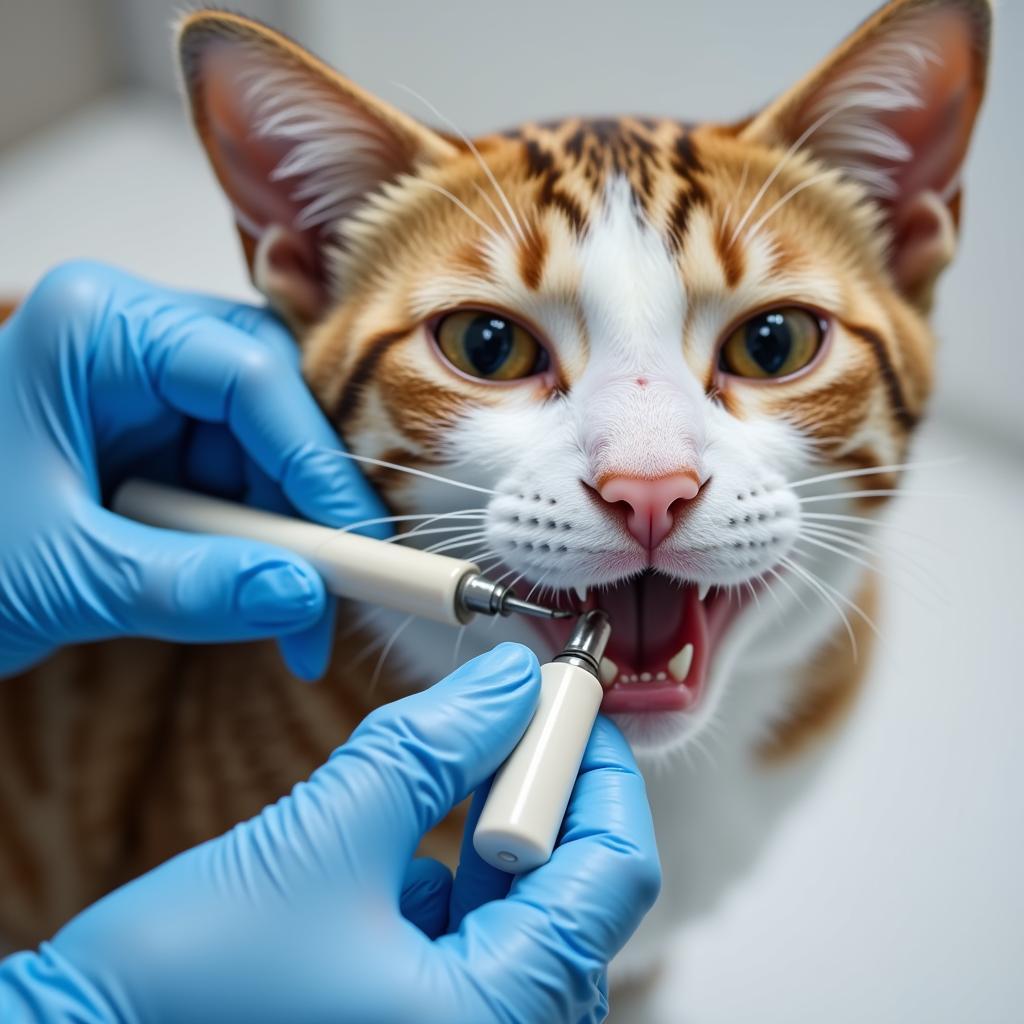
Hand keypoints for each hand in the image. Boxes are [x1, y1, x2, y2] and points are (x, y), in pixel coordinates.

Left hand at [0, 261, 387, 678]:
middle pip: (271, 409)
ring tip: (296, 618)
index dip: (316, 461)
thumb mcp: (63, 573)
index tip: (353, 544)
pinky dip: (256, 546)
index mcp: (97, 328)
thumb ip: (191, 587)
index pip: (249, 373)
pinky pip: (235, 485)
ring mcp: (145, 393)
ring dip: (286, 538)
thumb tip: (304, 600)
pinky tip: (261, 596)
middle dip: (305, 504)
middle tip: (337, 585)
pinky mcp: (153, 443)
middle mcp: (133, 344)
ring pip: (263, 454)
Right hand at [0, 644, 660, 1023]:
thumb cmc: (180, 988)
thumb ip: (431, 749)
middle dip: (546, 788)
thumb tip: (509, 680)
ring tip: (471, 746)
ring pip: (522, 910)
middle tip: (518, 706)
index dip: (600, 767)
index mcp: (493, 1018)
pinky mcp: (404, 1019)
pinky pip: (467, 935)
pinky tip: (421, 819)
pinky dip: (459, 864)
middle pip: (576, 891)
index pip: (613, 874)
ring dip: (499, 820)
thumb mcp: (325, 839)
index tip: (571, 695)